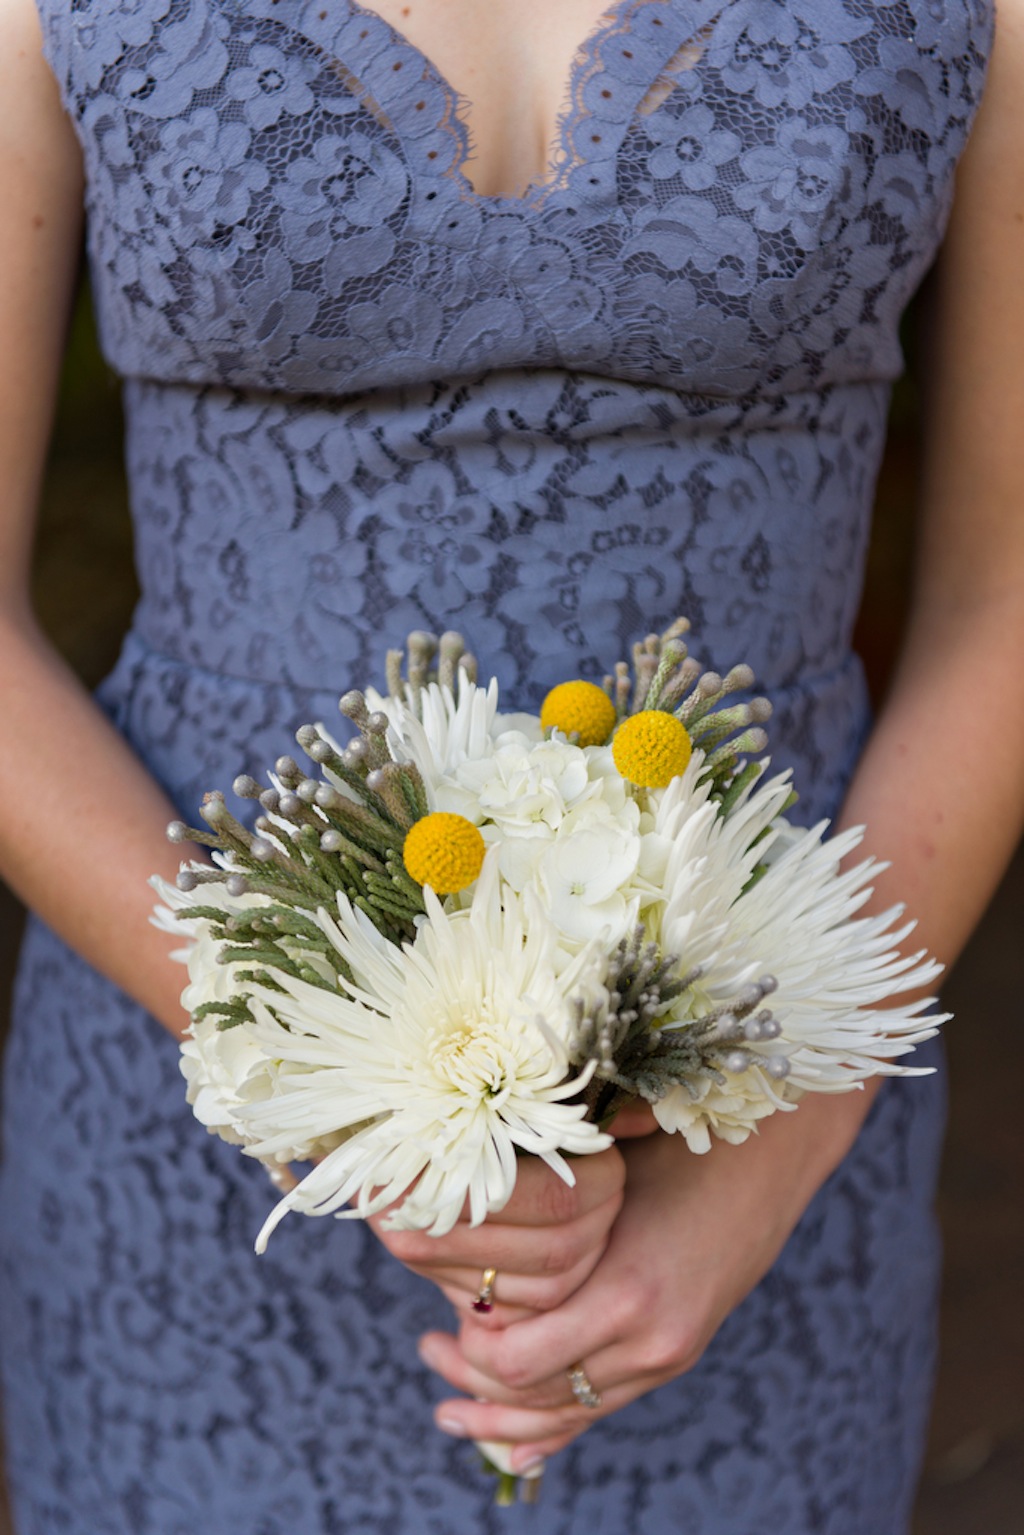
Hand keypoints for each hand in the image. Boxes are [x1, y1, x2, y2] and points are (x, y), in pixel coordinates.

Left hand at [417, 1089, 873, 1469]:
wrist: (773, 1155)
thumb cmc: (680, 1143)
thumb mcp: (608, 1171)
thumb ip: (546, 1210)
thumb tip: (457, 1211)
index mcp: (625, 1287)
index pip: (516, 1358)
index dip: (465, 1342)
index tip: (440, 1308)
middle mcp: (648, 1336)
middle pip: (533, 1395)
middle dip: (471, 1378)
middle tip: (427, 1346)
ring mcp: (665, 1354)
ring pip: (565, 1414)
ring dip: (501, 1413)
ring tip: (447, 1400)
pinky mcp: (674, 1356)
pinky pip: (600, 1412)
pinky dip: (550, 1431)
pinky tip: (506, 1447)